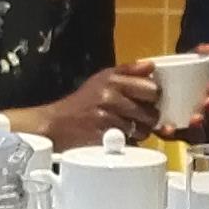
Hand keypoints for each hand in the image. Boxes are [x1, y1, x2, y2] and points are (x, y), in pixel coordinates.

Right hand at [39, 63, 165, 146]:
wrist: (56, 124)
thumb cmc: (81, 103)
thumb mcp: (102, 78)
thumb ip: (129, 70)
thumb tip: (150, 66)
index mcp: (112, 80)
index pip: (152, 89)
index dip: (153, 97)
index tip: (147, 100)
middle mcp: (110, 97)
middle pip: (151, 111)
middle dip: (148, 117)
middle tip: (137, 117)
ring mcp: (107, 119)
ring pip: (143, 130)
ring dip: (139, 132)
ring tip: (125, 127)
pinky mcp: (104, 138)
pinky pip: (131, 143)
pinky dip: (129, 142)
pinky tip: (118, 137)